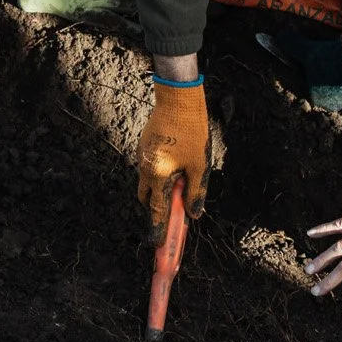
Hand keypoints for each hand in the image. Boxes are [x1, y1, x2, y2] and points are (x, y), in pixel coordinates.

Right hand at [136, 79, 210, 240]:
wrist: (178, 97)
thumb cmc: (192, 130)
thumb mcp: (200, 164)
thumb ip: (196, 192)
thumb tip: (193, 215)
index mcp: (158, 175)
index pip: (156, 209)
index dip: (158, 228)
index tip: (158, 244)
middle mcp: (145, 167)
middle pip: (146, 198)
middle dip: (157, 209)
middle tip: (172, 215)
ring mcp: (142, 155)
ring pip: (147, 181)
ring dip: (159, 189)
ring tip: (180, 185)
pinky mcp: (144, 145)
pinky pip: (148, 167)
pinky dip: (158, 175)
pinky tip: (175, 166)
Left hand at [256, 28, 341, 111]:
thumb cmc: (332, 61)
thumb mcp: (308, 51)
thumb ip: (293, 46)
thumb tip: (279, 37)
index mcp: (319, 99)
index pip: (311, 79)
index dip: (313, 61)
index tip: (318, 50)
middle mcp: (337, 103)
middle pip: (329, 74)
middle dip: (330, 57)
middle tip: (334, 44)